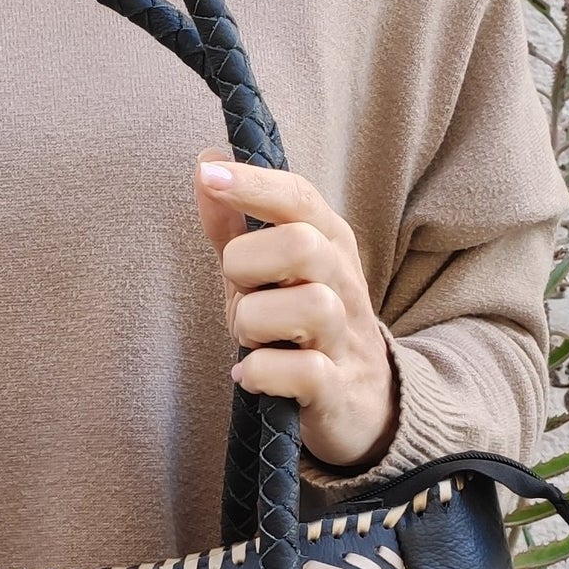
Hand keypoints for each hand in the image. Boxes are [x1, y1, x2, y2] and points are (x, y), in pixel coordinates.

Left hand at [195, 155, 397, 469]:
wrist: (363, 406)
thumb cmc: (299, 331)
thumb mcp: (267, 275)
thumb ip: (235, 226)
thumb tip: (206, 163)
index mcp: (329, 246)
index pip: (299, 198)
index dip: (254, 184)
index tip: (210, 176)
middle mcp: (344, 285)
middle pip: (301, 245)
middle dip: (248, 266)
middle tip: (241, 294)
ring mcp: (345, 339)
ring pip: (307, 307)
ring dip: (255, 323)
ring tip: (250, 341)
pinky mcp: (339, 390)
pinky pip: (303, 372)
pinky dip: (263, 374)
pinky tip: (250, 376)